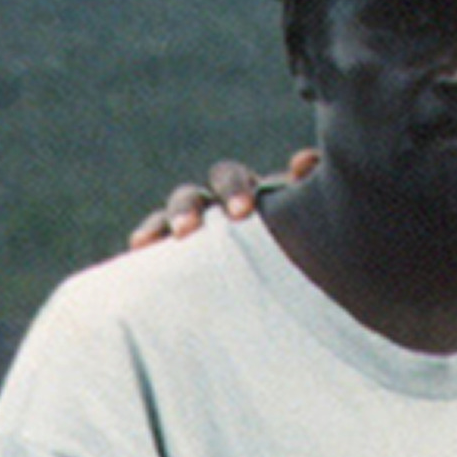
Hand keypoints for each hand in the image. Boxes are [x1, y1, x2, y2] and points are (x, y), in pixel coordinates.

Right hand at [128, 150, 310, 250]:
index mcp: (248, 197)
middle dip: (186, 209)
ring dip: (158, 228)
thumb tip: (303, 160)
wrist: (311, 295)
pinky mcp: (181, 265)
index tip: (241, 213)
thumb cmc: (314, 251)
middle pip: (189, 197)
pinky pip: (157, 258)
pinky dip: (147, 249)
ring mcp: (195, 238)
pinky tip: (137, 256)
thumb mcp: (318, 222)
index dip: (232, 189)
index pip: (228, 179)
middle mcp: (214, 213)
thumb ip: (314, 191)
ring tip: (147, 243)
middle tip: (189, 230)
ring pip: (166, 226)